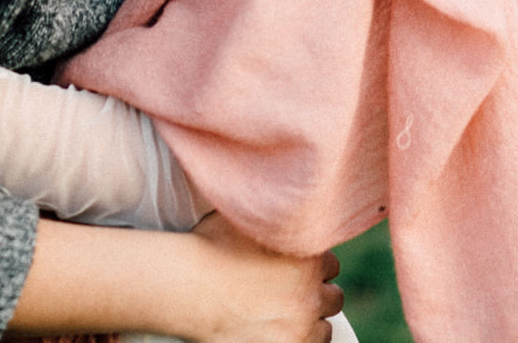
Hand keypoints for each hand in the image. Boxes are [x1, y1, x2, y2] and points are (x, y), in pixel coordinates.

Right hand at [188, 213, 342, 342]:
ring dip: (309, 322)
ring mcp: (300, 325)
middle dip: (314, 295)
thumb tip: (282, 190)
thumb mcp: (245, 215)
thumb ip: (275, 211)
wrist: (185, 287)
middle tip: (290, 296)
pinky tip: (282, 332)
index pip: (331, 264)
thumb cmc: (209, 247)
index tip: (294, 272)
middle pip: (332, 297)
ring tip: (287, 317)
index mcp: (308, 255)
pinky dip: (300, 341)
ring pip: (324, 328)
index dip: (310, 268)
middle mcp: (310, 291)